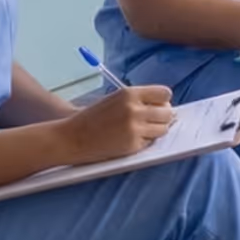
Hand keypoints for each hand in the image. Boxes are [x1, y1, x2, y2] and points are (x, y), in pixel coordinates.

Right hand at [59, 85, 174, 164]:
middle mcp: (134, 110)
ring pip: (163, 129)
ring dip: (156, 130)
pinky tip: (131, 139)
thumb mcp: (116, 99)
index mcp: (130, 94)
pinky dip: (145, 142)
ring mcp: (134, 129)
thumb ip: (139, 100)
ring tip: (142, 130)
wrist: (71, 137)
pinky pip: (150, 142)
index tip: (159, 105)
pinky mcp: (132, 146)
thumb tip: (166, 106)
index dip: (163, 101)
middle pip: (168, 112)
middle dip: (163, 117)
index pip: (165, 94)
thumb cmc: (93, 117)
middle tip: (153, 120)